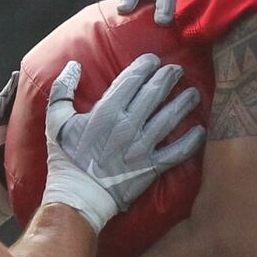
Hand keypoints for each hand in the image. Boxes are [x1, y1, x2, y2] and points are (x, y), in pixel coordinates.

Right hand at [41, 53, 204, 231]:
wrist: (78, 197)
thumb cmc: (66, 159)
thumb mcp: (56, 121)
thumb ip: (63, 90)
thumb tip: (72, 65)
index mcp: (106, 112)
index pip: (132, 79)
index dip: (145, 66)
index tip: (153, 60)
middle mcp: (128, 125)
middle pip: (155, 93)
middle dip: (168, 77)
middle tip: (177, 70)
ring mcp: (142, 147)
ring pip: (170, 118)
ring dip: (184, 103)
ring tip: (194, 94)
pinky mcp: (151, 167)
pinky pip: (177, 152)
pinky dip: (191, 141)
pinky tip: (200, 131)